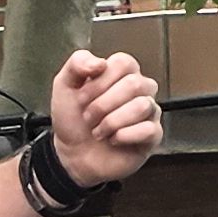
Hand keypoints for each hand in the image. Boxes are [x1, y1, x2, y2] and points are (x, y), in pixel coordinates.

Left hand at [47, 47, 162, 186]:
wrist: (72, 154)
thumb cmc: (73, 120)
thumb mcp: (64, 85)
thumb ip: (77, 63)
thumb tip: (100, 62)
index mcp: (121, 73)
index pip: (124, 63)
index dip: (100, 81)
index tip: (82, 97)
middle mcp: (140, 89)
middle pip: (134, 84)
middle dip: (103, 104)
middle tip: (88, 117)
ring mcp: (149, 112)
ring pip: (142, 106)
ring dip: (111, 121)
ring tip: (98, 131)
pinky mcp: (153, 135)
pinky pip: (149, 129)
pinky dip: (124, 136)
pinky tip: (113, 140)